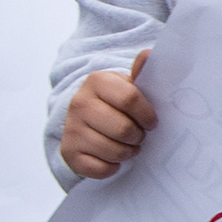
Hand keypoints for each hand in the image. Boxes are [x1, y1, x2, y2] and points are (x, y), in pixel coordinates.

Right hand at [61, 52, 155, 178]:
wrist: (86, 120)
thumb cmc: (117, 103)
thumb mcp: (129, 85)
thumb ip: (142, 72)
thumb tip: (150, 54)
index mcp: (97, 81)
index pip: (130, 99)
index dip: (147, 115)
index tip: (152, 122)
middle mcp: (79, 103)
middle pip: (123, 129)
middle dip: (138, 136)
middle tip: (139, 135)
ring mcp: (71, 128)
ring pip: (113, 150)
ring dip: (128, 152)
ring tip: (128, 145)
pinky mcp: (68, 151)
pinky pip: (100, 168)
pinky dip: (112, 166)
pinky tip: (113, 157)